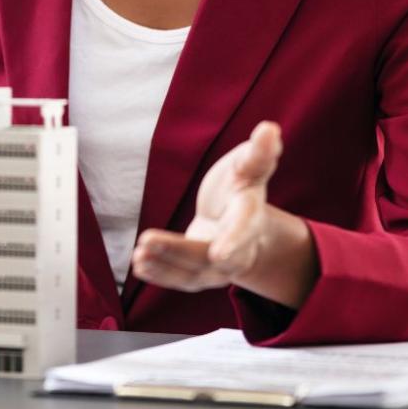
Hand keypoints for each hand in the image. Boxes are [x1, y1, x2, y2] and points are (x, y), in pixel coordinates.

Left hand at [130, 120, 315, 306]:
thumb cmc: (242, 183)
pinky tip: (139, 265)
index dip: (233, 241)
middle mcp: (238, 249)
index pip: (243, 230)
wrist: (240, 217)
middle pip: (210, 256)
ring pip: (192, 272)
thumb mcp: (249, 164)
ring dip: (164, 266)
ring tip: (138, 255)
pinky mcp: (199, 272)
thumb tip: (269, 128)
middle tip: (146, 241)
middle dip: (179, 252)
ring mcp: (219, 266)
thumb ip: (258, 152)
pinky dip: (161, 275)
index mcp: (250, 216)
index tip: (218, 253)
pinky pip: (181, 279)